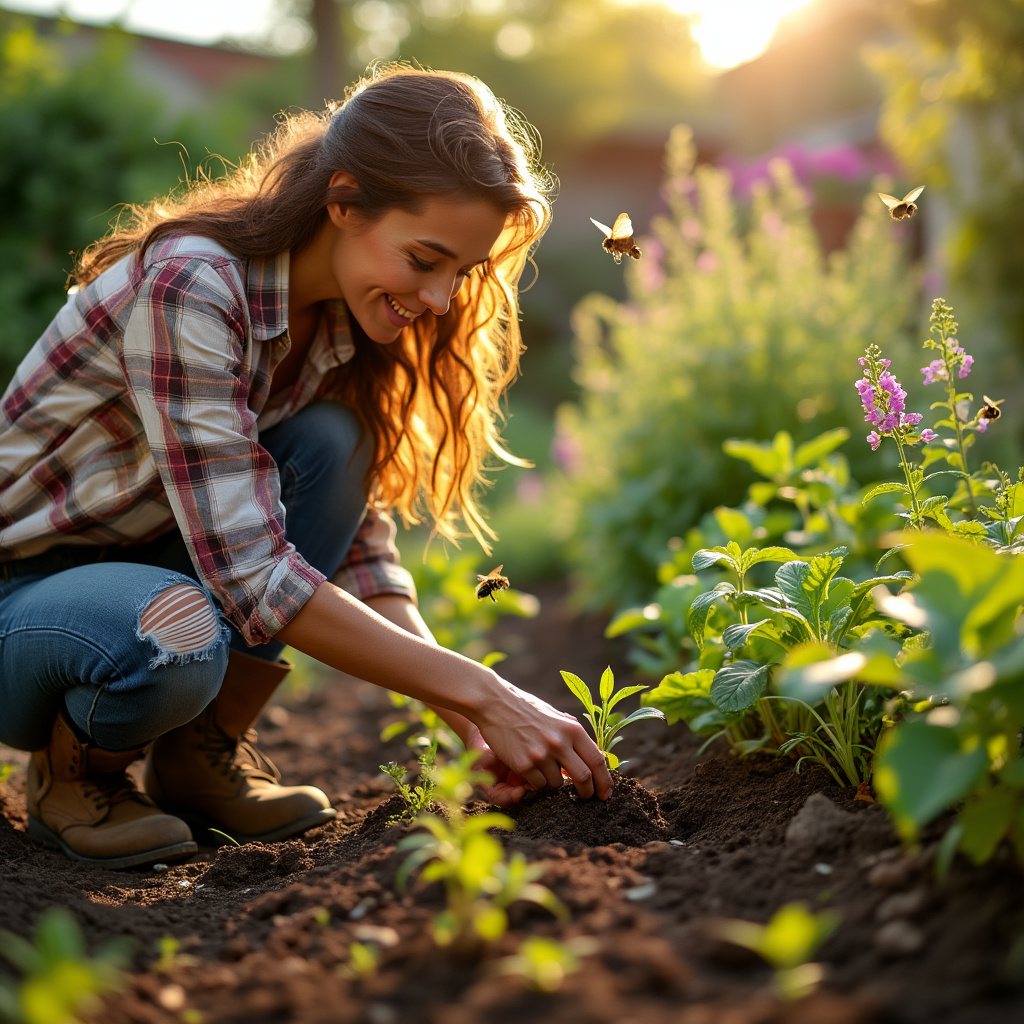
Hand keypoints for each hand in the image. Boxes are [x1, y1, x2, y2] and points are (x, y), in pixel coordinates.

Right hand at [473, 677, 613, 801]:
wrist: (494, 702)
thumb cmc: (525, 708)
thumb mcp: (554, 716)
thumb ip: (571, 734)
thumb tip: (590, 755)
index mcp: (571, 729)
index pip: (597, 760)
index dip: (605, 780)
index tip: (606, 793)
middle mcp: (560, 742)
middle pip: (584, 777)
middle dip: (587, 792)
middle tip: (586, 797)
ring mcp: (541, 754)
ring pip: (557, 784)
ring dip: (554, 783)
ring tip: (542, 768)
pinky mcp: (524, 764)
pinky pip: (537, 784)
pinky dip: (536, 782)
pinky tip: (528, 767)